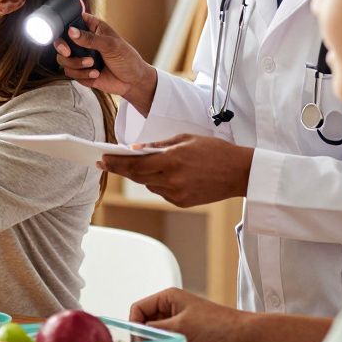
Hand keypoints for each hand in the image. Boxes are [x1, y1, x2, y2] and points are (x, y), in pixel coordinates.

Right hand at [54, 13, 155, 110]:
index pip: (72, 22)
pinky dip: (82, 75)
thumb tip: (71, 32)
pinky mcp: (80, 72)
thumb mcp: (111, 45)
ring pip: (63, 59)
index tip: (67, 33)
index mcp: (92, 29)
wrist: (133, 81)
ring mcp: (81, 58)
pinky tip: (96, 74)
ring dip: (76, 64)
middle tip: (68, 52)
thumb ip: (90, 39)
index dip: (65, 26)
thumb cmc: (127, 58)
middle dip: (62, 48)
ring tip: (92, 65)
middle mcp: (83, 42)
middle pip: (61, 42)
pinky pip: (70, 73)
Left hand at [99, 134, 253, 206]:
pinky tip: (158, 174)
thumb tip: (135, 149)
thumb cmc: (214, 150)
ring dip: (138, 175)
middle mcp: (172, 180)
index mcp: (172, 161)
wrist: (240, 172)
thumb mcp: (185, 139)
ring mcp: (177, 194)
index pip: (134, 164)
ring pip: (148, 185)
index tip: (102, 158)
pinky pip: (161, 191)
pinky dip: (156, 182)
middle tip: (104, 162)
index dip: (116, 162)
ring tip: (129, 165)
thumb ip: (158, 145)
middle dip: (119, 169)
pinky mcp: (182, 202)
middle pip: (136, 176)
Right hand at [130, 288, 250, 341]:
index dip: (135, 322)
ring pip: (153, 335)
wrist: (240, 339)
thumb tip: (139, 334)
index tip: (137, 337)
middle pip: (144, 322)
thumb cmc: (216, 323)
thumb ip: (158, 329)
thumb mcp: (182, 324)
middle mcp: (168, 311)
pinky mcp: (181, 340)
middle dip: (143, 334)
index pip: (139, 307)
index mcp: (167, 298)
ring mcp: (175, 326)